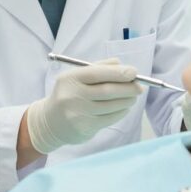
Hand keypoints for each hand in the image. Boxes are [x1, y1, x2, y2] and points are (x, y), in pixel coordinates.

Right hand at [27, 58, 141, 153]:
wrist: (50, 121)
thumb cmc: (69, 94)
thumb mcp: (76, 77)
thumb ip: (98, 68)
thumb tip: (120, 64)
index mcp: (70, 78)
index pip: (96, 73)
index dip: (117, 73)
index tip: (134, 72)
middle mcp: (73, 95)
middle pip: (107, 91)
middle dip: (128, 88)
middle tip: (139, 86)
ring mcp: (78, 113)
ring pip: (111, 106)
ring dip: (127, 101)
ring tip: (133, 97)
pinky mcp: (84, 127)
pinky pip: (109, 118)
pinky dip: (121, 112)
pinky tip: (124, 107)